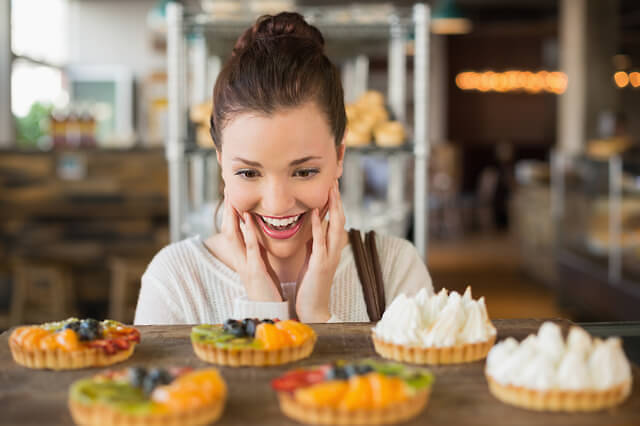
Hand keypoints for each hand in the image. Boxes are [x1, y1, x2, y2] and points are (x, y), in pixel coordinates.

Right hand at [219, 192, 283, 301]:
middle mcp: (240, 260)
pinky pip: (250, 248)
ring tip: (232, 198)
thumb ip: (259, 253)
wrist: (269, 312)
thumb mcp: (261, 268)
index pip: (233, 232)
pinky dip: (248, 231)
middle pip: (227, 230)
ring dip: (232, 216)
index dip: (231, 215)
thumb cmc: (268, 291)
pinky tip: (248, 218)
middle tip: (227, 190)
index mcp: (243, 259)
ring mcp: (245, 265)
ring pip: (233, 236)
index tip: (232, 196)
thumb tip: (260, 239)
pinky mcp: (255, 271)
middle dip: (227, 211)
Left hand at [295, 181, 346, 321]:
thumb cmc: (311, 283)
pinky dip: (320, 226)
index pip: (337, 219)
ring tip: (330, 189)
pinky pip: (321, 241)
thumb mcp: (313, 257)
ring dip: (333, 207)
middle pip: (340, 218)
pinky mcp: (321, 264)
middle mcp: (334, 249)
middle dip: (337, 199)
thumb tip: (315, 223)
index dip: (335, 201)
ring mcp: (329, 256)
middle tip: (334, 179)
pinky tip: (317, 213)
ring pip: (336, 226)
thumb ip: (316, 241)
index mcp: (332, 247)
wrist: (313, 307)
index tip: (332, 184)